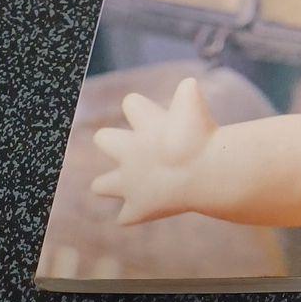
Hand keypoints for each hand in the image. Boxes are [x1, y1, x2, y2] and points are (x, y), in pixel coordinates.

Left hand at [92, 77, 216, 223]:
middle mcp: (128, 151)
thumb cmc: (199, 133)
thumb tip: (188, 84)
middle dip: (112, 141)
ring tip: (129, 185)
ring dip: (108, 185)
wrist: (200, 170)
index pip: (132, 103)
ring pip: (101, 186)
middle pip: (104, 139)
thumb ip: (188, 91)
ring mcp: (130, 182)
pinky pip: (125, 217)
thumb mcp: (193, 103)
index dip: (142, 106)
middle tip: (136, 147)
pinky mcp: (138, 207)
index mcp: (144, 123)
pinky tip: (148, 209)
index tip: (157, 113)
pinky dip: (134, 214)